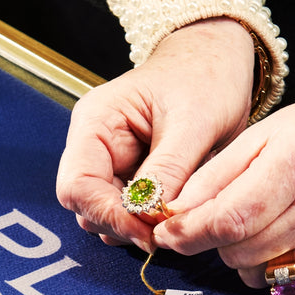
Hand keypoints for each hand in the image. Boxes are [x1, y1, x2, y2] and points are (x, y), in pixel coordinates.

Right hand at [56, 18, 254, 251]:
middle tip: (164, 232)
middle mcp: (94, 145)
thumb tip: (150, 214)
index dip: (108, 214)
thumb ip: (168, 169)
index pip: (77, 186)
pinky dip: (146, 221)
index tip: (148, 230)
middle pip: (86, 205)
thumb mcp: (193, 122)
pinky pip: (127, 211)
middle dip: (122, 224)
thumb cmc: (205, 76)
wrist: (218, 61)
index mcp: (95, 123)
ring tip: (171, 222)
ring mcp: (110, 163)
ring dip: (134, 226)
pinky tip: (171, 215)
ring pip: (104, 214)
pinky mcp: (130, 176)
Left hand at [153, 92, 294, 289]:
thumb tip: (174, 212)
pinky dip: (279, 266)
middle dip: (217, 241)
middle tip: (224, 219)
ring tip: (266, 223)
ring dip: (247, 256)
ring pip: (261, 275)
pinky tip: (294, 236)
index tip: (167, 235)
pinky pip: (292, 285)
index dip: (189, 233)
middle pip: (239, 252)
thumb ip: (214, 176)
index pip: (228, 220)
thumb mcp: (263, 134)